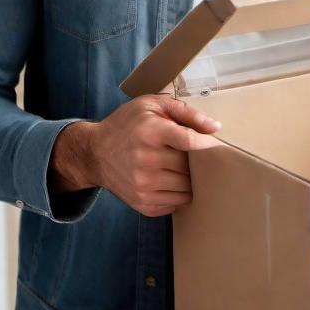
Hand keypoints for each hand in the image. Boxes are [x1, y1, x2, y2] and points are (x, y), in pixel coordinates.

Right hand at [49, 95, 222, 216]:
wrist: (94, 153)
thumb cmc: (128, 124)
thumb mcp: (152, 105)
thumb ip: (186, 112)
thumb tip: (215, 127)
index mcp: (150, 132)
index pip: (188, 141)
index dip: (205, 143)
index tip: (213, 143)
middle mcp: (146, 160)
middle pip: (189, 166)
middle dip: (195, 160)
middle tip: (189, 153)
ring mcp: (143, 185)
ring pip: (186, 188)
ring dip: (188, 178)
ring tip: (178, 167)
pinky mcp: (142, 202)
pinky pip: (175, 204)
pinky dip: (177, 193)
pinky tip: (168, 180)